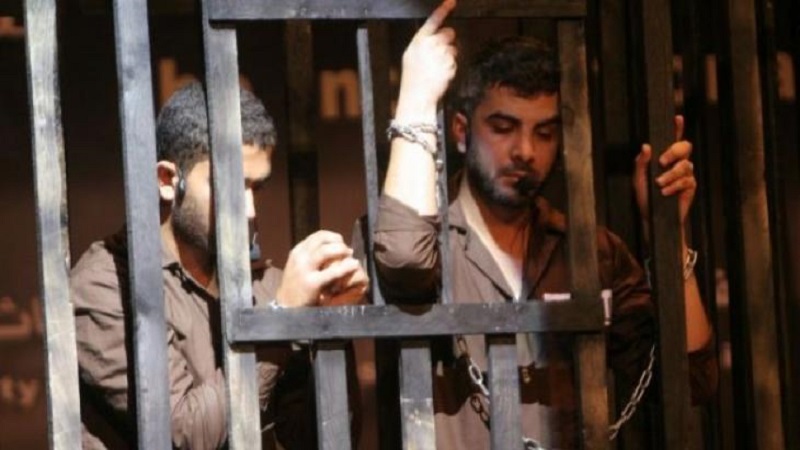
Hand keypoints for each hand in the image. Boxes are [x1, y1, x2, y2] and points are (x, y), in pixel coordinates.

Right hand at [276, 231, 362, 306]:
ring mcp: (304, 270)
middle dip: (339, 243)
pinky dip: (345, 267)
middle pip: (322, 240)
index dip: (333, 237)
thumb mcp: (300, 266)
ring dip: (341, 250)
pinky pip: (332, 272)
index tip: (341, 243)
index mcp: (298, 252)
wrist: (285, 308)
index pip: (318, 236)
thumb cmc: (297, 287)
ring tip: (350, 258)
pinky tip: (354, 266)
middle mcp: (299, 257)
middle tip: (348, 251)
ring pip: (326, 251)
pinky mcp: (311, 283)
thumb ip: (313, 257)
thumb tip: (336, 248)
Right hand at [395, 0, 457, 120]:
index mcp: (418, 41)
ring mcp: (441, 56)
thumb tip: (437, 36)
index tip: (451, 2)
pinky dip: (450, 69)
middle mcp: (430, 46)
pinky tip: (440, 76)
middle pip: (448, 33)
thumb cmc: (413, 80)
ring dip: (449, 57)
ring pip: (453, 49)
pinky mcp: (449, 66)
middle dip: (447, 41)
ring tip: (437, 69)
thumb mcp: (411, 57)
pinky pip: (455, 62)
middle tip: (440, 53)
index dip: (442, 10)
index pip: (432, 21)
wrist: (417, 98)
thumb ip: (423, 44)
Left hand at [634, 115, 695, 241]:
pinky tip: (665, 192)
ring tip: (659, 184)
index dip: (677, 128)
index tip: (677, 118)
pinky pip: (687, 181)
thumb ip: (641, 162)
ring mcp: (685, 174)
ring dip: (671, 175)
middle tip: (662, 161)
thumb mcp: (638, 178)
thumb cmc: (643, 196)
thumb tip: (646, 146)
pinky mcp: (690, 186)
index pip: (673, 139)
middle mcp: (677, 163)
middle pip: (685, 147)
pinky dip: (675, 186)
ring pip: (685, 165)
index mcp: (664, 157)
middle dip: (674, 151)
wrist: (651, 217)